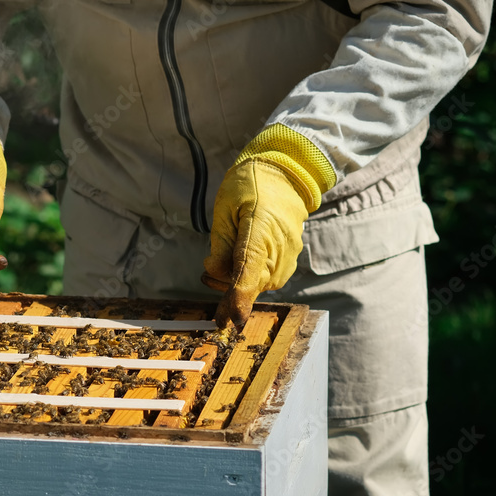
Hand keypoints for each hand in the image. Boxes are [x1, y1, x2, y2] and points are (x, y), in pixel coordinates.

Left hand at [202, 124, 335, 326]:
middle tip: (207, 275)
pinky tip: (239, 260)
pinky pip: (265, 279)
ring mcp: (288, 256)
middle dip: (227, 290)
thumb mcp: (224, 209)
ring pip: (258, 284)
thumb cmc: (249, 187)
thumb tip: (214, 274)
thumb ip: (219, 244)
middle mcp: (279, 247)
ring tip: (223, 259)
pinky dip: (249, 276)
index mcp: (261, 228)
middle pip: (251, 284)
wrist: (284, 176)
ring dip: (237, 282)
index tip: (232, 320)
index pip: (249, 269)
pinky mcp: (288, 261)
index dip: (239, 297)